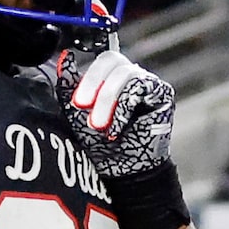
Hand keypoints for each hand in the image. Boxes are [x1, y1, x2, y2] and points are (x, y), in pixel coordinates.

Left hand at [51, 45, 174, 179]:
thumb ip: (69, 86)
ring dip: (107, 100)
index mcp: (112, 77)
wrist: (119, 170)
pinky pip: (141, 86)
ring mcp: (148, 83)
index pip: (101, 60)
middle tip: (82, 107)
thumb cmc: (99, 144)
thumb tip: (66, 57)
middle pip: (112, 59)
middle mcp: (131, 76)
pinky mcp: (162, 94)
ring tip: (99, 126)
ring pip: (125, 73)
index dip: (88, 77)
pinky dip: (123, 107)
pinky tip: (117, 128)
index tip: (77, 101)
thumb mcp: (76, 113)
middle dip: (94, 84)